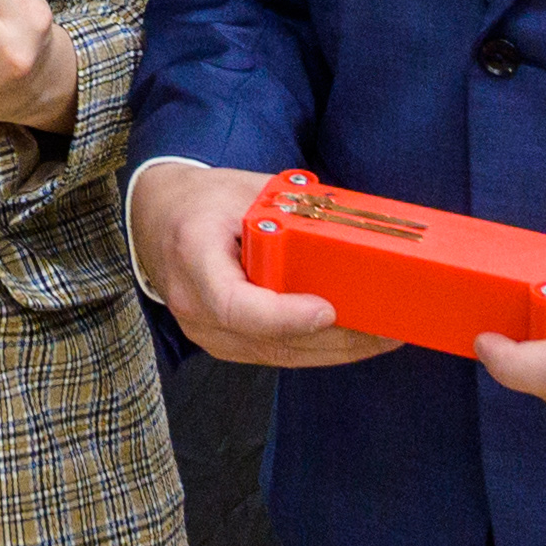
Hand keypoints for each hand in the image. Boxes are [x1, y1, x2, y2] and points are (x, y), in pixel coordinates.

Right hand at [131, 158, 395, 367]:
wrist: (158, 218)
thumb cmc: (205, 201)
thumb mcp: (246, 190)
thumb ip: (293, 211)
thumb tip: (357, 226)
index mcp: (192, 255)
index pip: (234, 304)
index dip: (283, 316)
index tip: (327, 309)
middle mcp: (193, 304)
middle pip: (268, 340)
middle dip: (334, 339)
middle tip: (386, 329)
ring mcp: (206, 332)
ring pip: (279, 355)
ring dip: (335, 350)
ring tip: (384, 337)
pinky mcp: (224, 343)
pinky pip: (276, 353)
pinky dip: (318, 348)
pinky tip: (356, 339)